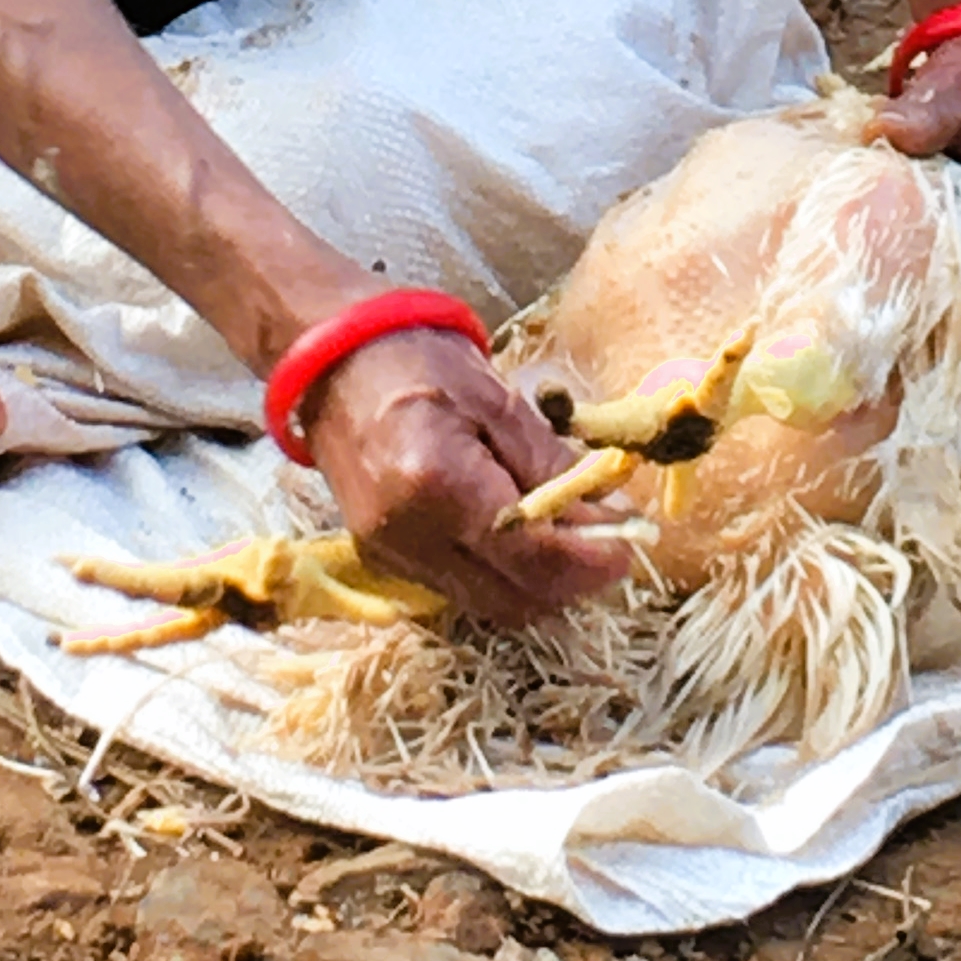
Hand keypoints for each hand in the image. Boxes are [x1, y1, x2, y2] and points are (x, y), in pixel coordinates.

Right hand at [298, 328, 638, 628]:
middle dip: (571, 581)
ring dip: (538, 583)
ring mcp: (391, 555)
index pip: (532, 557)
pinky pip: (459, 588)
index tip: (631, 542)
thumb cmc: (414, 358)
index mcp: (437, 485)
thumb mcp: (494, 397)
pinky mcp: (385, 557)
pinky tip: (520, 533)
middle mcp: (410, 537)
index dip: (591, 560)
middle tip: (608, 539)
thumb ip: (548, 463)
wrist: (329, 358)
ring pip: (488, 603)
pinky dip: (500, 573)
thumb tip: (606, 511)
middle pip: (513, 599)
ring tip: (568, 534)